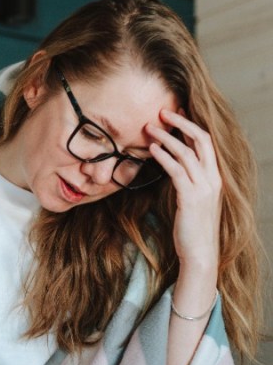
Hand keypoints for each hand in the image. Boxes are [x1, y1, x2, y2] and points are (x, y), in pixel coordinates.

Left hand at [147, 109, 221, 268]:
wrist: (200, 253)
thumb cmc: (192, 229)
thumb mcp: (192, 201)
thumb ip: (187, 183)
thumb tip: (173, 169)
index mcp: (215, 178)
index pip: (206, 144)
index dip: (191, 126)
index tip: (176, 114)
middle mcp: (213, 178)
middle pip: (201, 140)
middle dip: (182, 123)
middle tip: (162, 111)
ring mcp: (204, 187)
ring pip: (187, 152)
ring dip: (167, 137)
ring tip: (149, 128)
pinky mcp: (191, 197)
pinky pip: (177, 170)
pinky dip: (164, 157)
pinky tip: (152, 149)